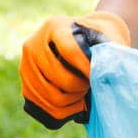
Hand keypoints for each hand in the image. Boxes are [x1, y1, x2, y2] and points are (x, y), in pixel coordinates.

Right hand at [20, 11, 131, 128]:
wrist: (85, 41)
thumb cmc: (100, 39)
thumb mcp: (109, 36)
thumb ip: (112, 51)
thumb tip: (110, 71)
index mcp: (54, 26)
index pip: (69, 50)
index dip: (87, 68)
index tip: (100, 77)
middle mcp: (33, 45)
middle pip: (58, 76)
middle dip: (81, 86)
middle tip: (92, 84)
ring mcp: (25, 67)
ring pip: (51, 97)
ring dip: (74, 101)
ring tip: (85, 92)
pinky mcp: (25, 87)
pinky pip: (46, 109)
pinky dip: (66, 111)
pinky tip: (76, 102)